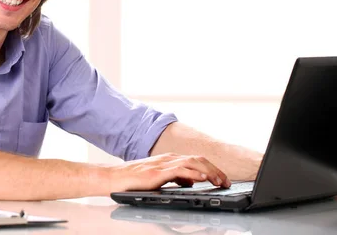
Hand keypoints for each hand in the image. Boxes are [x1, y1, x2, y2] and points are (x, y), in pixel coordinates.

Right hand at [105, 153, 230, 191]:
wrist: (114, 178)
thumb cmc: (133, 180)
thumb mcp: (159, 178)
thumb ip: (175, 177)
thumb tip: (191, 182)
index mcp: (169, 159)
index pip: (196, 160)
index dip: (212, 169)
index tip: (222, 179)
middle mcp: (168, 159)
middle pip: (198, 159)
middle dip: (215, 170)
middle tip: (226, 182)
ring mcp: (162, 164)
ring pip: (192, 163)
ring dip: (209, 172)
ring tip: (220, 181)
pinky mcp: (157, 173)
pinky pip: (179, 170)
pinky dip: (193, 174)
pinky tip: (202, 179)